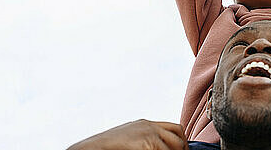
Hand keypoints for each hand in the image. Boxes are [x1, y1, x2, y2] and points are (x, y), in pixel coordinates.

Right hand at [67, 120, 188, 149]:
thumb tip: (159, 148)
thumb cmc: (107, 148)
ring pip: (173, 147)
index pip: (174, 128)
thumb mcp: (129, 140)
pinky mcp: (146, 143)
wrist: (88, 149)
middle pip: (178, 137)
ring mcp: (148, 133)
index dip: (181, 141)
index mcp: (145, 124)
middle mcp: (149, 126)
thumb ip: (144, 142)